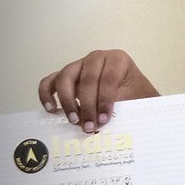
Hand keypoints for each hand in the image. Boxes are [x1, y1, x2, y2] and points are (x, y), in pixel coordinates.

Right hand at [37, 49, 159, 132]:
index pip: (108, 78)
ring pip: (66, 78)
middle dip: (87, 105)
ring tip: (73, 120)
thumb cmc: (136, 95)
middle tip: (89, 125)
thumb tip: (101, 123)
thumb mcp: (136, 100)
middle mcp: (96, 58)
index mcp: (117, 60)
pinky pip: (51, 80)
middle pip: (86, 79)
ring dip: (68, 100)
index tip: (104, 119)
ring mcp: (79, 65)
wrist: (135, 93)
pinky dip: (47, 94)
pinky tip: (51, 109)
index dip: (105, 99)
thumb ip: (121, 108)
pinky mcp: (67, 76)